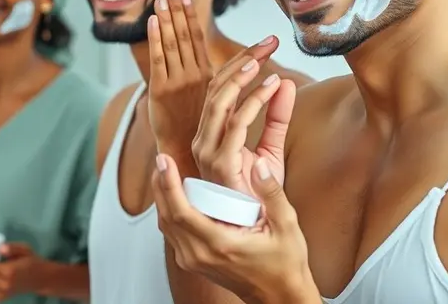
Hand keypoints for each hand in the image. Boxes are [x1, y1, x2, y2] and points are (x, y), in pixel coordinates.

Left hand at [146, 0, 212, 165]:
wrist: (187, 157)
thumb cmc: (205, 133)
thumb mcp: (219, 103)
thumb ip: (226, 81)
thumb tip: (243, 64)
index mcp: (207, 76)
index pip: (199, 39)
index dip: (191, 16)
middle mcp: (194, 76)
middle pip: (185, 35)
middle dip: (178, 8)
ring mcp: (178, 82)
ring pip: (173, 42)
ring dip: (167, 16)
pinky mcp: (161, 91)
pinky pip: (158, 59)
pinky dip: (156, 38)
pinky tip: (153, 20)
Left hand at [151, 154, 319, 303]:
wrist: (279, 296)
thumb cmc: (285, 264)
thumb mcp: (287, 226)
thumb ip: (272, 193)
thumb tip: (260, 164)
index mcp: (221, 244)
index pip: (182, 212)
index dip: (169, 184)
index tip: (165, 160)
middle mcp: (201, 255)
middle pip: (167, 216)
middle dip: (160, 184)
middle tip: (162, 158)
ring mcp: (194, 261)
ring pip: (165, 225)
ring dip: (161, 197)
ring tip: (164, 171)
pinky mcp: (192, 262)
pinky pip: (172, 233)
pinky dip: (168, 210)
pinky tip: (172, 194)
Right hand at [191, 36, 295, 197]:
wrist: (262, 237)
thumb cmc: (261, 198)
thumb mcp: (272, 149)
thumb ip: (276, 117)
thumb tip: (283, 83)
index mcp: (211, 134)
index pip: (218, 89)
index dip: (239, 64)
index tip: (265, 45)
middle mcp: (204, 140)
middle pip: (215, 89)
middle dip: (240, 62)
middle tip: (266, 42)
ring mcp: (208, 152)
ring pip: (219, 102)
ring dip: (241, 76)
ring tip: (262, 58)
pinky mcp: (221, 165)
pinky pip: (235, 125)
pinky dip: (254, 102)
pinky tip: (271, 87)